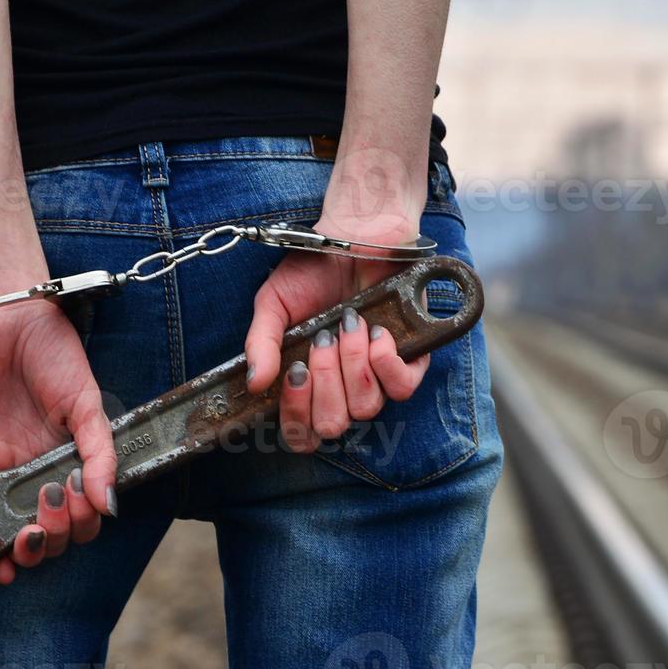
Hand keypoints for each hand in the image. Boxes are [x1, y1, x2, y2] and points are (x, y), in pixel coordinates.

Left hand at [0, 272, 116, 584]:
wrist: (5, 319)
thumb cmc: (52, 352)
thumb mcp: (87, 403)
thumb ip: (100, 454)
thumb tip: (110, 505)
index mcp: (74, 459)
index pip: (86, 515)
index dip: (87, 520)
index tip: (84, 495)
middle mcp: (42, 473)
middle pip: (57, 533)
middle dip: (62, 532)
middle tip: (57, 501)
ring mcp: (7, 473)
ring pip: (22, 537)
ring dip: (33, 547)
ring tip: (33, 530)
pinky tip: (2, 563)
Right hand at [244, 213, 430, 452]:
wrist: (355, 234)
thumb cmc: (313, 271)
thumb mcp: (273, 304)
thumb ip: (261, 343)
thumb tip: (256, 383)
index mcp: (309, 384)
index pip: (302, 434)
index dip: (296, 416)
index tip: (296, 372)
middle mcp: (343, 388)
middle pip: (333, 425)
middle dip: (325, 383)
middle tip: (322, 338)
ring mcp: (377, 376)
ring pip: (367, 407)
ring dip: (353, 364)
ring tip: (350, 324)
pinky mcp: (411, 359)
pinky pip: (403, 388)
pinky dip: (385, 361)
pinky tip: (376, 331)